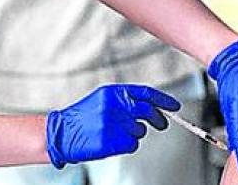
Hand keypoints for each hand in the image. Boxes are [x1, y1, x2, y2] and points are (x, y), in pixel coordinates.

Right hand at [45, 84, 179, 168]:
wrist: (63, 132)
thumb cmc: (84, 116)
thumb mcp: (103, 99)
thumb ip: (125, 100)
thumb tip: (152, 106)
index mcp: (114, 92)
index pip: (146, 93)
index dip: (163, 99)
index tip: (175, 106)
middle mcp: (116, 105)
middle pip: (148, 112)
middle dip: (159, 119)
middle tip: (162, 124)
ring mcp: (114, 124)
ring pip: (140, 131)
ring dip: (133, 134)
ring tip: (115, 132)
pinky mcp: (113, 141)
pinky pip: (132, 144)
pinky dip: (126, 145)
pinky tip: (112, 141)